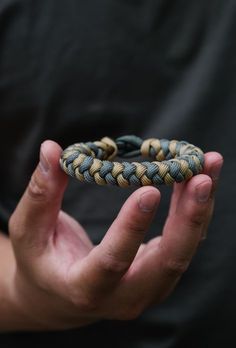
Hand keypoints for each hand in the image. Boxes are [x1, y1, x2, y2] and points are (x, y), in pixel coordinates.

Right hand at [8, 141, 222, 329]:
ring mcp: (147, 289)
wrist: (59, 295)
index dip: (132, 227)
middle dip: (189, 219)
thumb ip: (40, 193)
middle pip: (167, 263)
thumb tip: (50, 149)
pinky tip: (200, 178)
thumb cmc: (39, 260)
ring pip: (184, 251)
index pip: (114, 261)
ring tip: (209, 166)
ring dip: (200, 209)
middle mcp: (125, 297)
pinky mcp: (159, 274)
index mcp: (85, 288)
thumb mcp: (28, 230)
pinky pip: (184, 243)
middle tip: (201, 176)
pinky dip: (195, 210)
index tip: (149, 189)